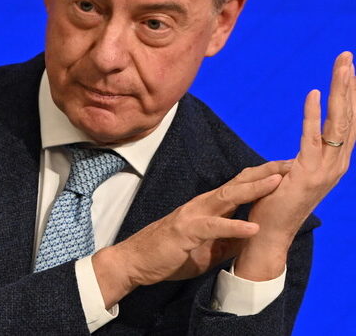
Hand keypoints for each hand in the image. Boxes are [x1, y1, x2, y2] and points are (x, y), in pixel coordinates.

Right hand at [92, 160, 289, 307]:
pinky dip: (234, 227)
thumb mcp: (207, 249)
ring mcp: (192, 215)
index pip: (238, 187)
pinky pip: (213, 227)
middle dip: (263, 174)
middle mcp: (201, 205)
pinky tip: (252, 228)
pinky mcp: (185, 232)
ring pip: (226, 198)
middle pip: (236, 184)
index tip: (286, 169)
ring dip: (253, 190)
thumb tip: (254, 238)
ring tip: (277, 183)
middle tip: (289, 164)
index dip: (262, 178)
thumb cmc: (170, 254)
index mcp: (207, 208)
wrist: (136, 261)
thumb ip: (228, 240)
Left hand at [235, 51, 354, 280]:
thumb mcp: (295, 172)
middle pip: (349, 116)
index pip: (348, 121)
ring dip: (340, 92)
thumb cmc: (276, 203)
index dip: (350, 95)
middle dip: (349, 85)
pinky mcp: (307, 173)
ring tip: (343, 66)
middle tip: (347, 56)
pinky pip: (311, 137)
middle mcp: (337, 164)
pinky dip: (313, 114)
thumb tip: (310, 138)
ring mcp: (326, 170)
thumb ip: (306, 153)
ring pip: (338, 123)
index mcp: (335, 162)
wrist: (269, 234)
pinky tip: (313, 93)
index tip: (349, 69)